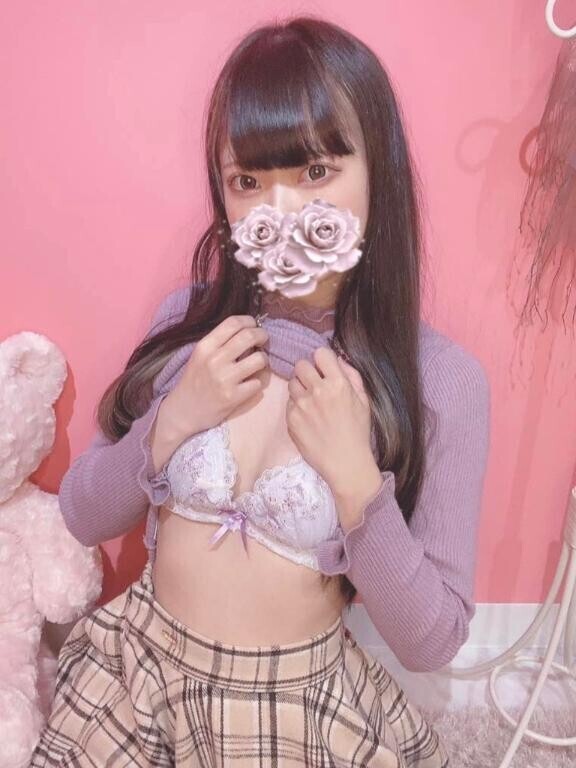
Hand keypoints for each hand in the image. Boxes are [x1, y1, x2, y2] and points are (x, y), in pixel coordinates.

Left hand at [286, 346, 375, 496]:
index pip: (320, 353)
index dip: (322, 359)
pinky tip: (308, 418)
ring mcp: (302, 405)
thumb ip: (352, 375)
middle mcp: (318, 391)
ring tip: (310, 402)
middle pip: (301, 364)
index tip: (324, 369)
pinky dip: (296, 407)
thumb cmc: (358, 432)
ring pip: (292, 382)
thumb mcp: (364, 401)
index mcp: (338, 383)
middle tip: (314, 384)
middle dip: (307, 372)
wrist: (345, 463)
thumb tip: (338, 360)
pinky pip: (289, 403)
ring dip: (300, 388)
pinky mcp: (291, 419)